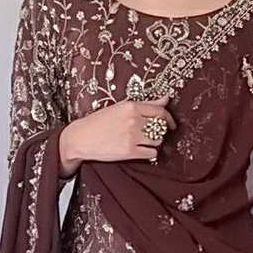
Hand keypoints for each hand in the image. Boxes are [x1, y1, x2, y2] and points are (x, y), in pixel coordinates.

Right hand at [58, 95, 176, 175]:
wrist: (81, 138)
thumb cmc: (99, 122)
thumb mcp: (121, 107)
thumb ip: (145, 104)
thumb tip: (166, 99)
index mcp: (131, 106)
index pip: (160, 111)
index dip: (169, 118)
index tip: (171, 124)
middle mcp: (133, 120)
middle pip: (160, 126)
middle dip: (160, 130)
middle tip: (152, 133)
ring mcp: (132, 137)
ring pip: (158, 140)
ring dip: (155, 142)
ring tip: (144, 141)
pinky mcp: (130, 152)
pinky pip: (152, 153)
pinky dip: (150, 153)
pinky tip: (142, 150)